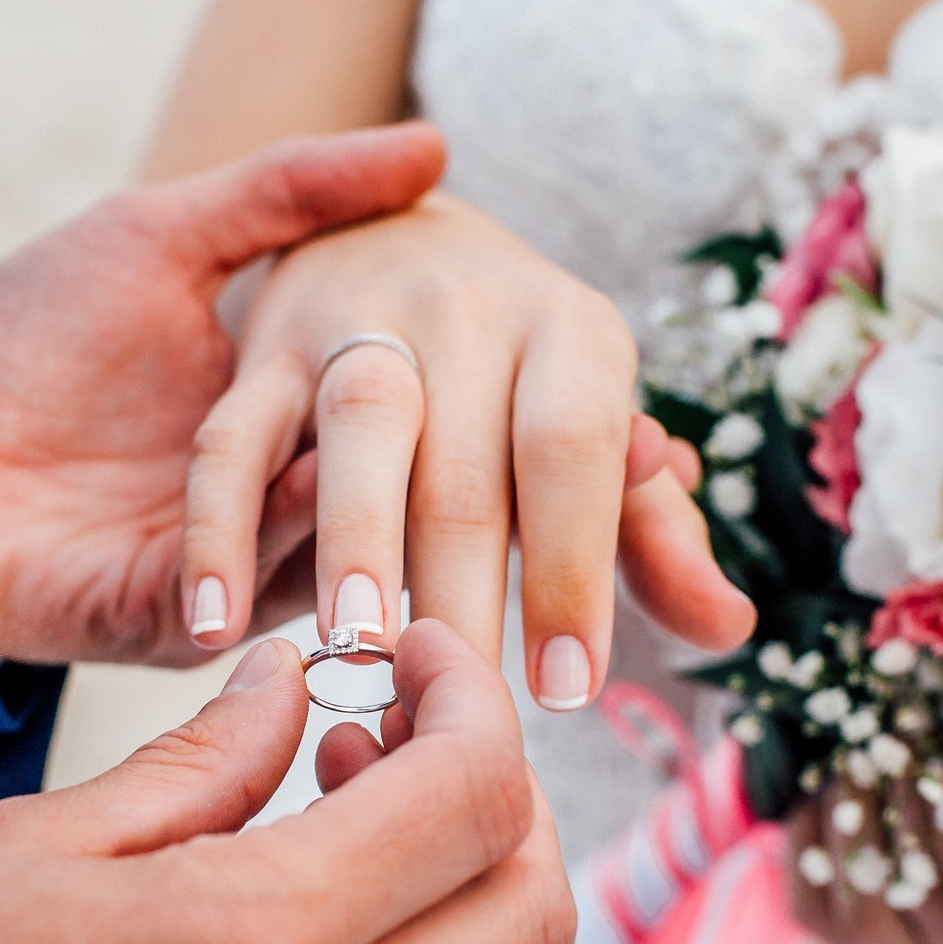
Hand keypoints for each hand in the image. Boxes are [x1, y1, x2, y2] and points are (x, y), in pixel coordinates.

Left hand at [0, 122, 446, 667]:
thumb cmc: (26, 328)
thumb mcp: (161, 233)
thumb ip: (289, 193)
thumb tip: (433, 144)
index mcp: (279, 416)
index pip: (395, 412)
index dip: (452, 387)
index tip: (515, 345)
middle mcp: (267, 499)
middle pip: (379, 490)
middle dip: (436, 464)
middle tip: (495, 419)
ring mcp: (226, 566)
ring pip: (327, 547)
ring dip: (369, 507)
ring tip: (420, 459)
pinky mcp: (172, 618)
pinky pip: (245, 589)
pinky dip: (282, 542)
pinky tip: (317, 492)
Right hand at [0, 620, 574, 943]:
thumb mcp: (40, 842)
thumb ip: (201, 761)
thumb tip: (290, 686)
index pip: (472, 801)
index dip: (471, 701)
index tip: (418, 655)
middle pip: (528, 910)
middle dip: (502, 793)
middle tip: (405, 723)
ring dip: (459, 877)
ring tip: (343, 797)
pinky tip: (307, 893)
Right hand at [179, 190, 755, 709]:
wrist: (398, 235)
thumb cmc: (519, 379)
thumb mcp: (595, 434)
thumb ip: (652, 533)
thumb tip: (725, 627)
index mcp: (572, 331)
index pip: (577, 449)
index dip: (575, 569)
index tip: (566, 690)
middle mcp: (471, 309)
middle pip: (468, 460)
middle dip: (464, 594)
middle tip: (459, 707)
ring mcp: (359, 319)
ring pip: (361, 431)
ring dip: (356, 545)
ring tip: (359, 654)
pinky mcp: (265, 346)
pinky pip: (234, 438)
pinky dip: (222, 529)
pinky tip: (217, 626)